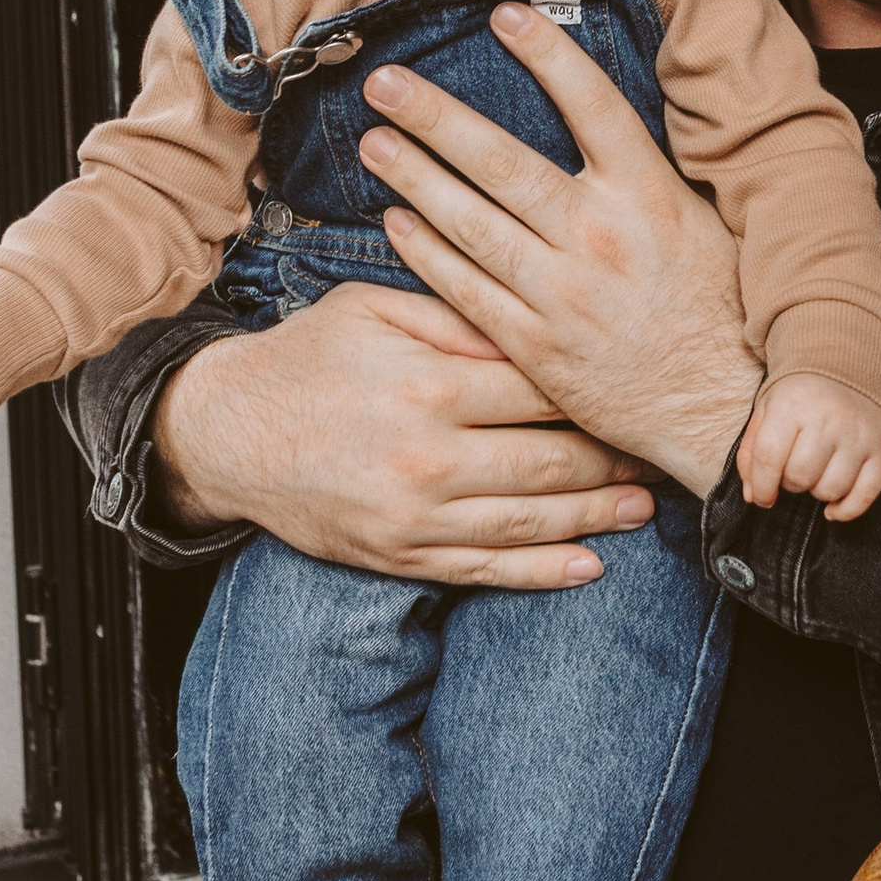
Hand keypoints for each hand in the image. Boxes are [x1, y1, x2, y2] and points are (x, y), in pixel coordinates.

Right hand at [150, 279, 656, 589]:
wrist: (226, 432)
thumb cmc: (306, 356)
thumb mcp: (371, 308)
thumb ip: (453, 315)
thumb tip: (529, 322)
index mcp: (428, 384)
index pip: (539, 388)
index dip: (591, 390)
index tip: (633, 384)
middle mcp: (428, 456)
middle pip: (549, 459)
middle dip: (610, 458)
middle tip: (653, 452)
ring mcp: (415, 515)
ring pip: (528, 521)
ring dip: (595, 517)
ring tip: (641, 507)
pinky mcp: (399, 555)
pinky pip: (485, 569)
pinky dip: (541, 572)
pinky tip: (587, 566)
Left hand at [353, 7, 763, 497]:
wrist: (722, 411)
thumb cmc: (718, 311)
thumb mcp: (702, 225)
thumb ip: (646, 177)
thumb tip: (602, 119)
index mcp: (649, 196)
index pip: (592, 104)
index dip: (547, 54)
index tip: (504, 15)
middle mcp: (600, 237)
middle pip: (503, 161)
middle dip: (437, 116)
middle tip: (384, 81)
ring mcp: (563, 293)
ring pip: (473, 222)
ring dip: (417, 178)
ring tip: (375, 142)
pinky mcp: (536, 345)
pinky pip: (468, 290)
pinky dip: (428, 254)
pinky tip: (397, 222)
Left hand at [738, 377, 880, 522]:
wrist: (846, 371)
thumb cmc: (800, 398)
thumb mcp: (766, 412)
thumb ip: (751, 454)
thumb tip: (754, 496)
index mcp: (793, 405)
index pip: (770, 458)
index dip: (762, 487)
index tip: (762, 496)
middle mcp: (829, 418)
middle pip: (800, 477)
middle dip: (790, 483)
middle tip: (794, 468)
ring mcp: (858, 434)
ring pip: (831, 490)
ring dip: (817, 491)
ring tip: (816, 472)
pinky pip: (865, 495)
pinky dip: (846, 510)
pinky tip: (832, 508)